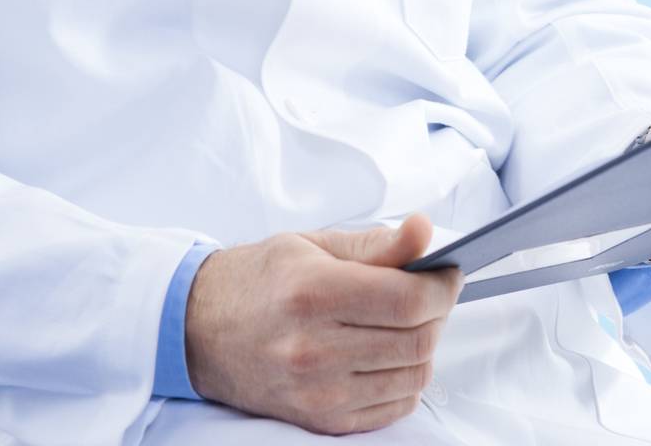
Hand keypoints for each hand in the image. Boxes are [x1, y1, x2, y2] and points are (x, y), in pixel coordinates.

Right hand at [184, 212, 462, 433]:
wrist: (201, 329)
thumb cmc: (260, 279)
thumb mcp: (314, 244)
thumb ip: (377, 244)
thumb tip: (426, 232)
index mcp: (313, 293)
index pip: (407, 299)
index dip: (442, 285)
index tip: (449, 272)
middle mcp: (314, 348)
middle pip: (416, 340)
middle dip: (438, 313)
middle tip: (431, 292)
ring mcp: (318, 392)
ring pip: (412, 376)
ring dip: (424, 346)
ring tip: (408, 320)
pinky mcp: (322, 420)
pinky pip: (394, 406)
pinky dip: (406, 379)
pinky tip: (390, 353)